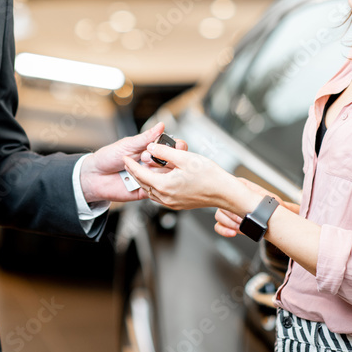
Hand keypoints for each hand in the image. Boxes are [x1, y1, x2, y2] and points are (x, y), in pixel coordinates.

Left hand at [79, 123, 185, 202]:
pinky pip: (155, 190)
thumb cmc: (108, 157)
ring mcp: (149, 178)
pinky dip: (151, 183)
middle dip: (161, 159)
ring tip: (141, 166)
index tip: (177, 145)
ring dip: (155, 171)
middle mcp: (151, 165)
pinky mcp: (144, 191)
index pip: (168, 149)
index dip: (174, 148)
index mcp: (149, 151)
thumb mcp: (128, 144)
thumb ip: (146, 138)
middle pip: (170, 164)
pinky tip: (142, 177)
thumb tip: (161, 125)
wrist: (94, 176)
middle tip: (145, 157)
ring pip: (164, 177)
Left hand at [122, 143, 259, 212]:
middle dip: (136, 172)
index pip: (141, 174)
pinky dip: (155, 187)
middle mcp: (166, 196)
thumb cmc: (209, 176)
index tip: (125, 157)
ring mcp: (172, 202)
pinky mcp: (178, 204)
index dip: (132, 164)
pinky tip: (157, 180)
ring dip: (145, 180)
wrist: (225, 193)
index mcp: (165, 185)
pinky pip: (160, 196)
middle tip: (132, 161)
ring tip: (142, 169)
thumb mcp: (185, 157)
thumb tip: (152, 147)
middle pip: (144, 183)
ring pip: (151, 191)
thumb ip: (165, 151)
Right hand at [214, 181, 297, 237]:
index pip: (229, 189)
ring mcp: (229, 209)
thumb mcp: (279, 205)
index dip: (235, 204)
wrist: (269, 220)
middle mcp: (234, 198)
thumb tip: (299, 208)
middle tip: (244, 222)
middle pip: (222, 204)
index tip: (243, 214)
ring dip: (230, 223)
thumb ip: (287, 207)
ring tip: (242, 227)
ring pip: (219, 215)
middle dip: (233, 216)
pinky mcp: (227, 222)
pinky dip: (223, 230)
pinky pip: (218, 225)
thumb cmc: (273, 210)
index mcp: (243, 188)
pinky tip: (232, 233)